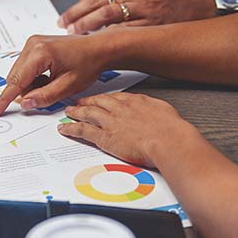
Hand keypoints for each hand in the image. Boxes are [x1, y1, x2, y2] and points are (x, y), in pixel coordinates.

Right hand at [0, 33, 112, 116]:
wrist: (98, 48)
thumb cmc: (88, 63)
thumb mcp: (68, 86)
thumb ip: (45, 96)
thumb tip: (26, 103)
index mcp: (40, 53)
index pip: (16, 81)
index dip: (5, 99)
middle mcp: (32, 44)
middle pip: (15, 77)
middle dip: (26, 91)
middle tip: (48, 94)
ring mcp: (32, 43)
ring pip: (19, 73)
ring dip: (31, 84)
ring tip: (53, 83)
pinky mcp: (34, 45)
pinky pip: (24, 67)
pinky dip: (33, 77)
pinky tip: (49, 77)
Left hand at [58, 0, 218, 33]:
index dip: (82, 2)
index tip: (70, 12)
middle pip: (98, 1)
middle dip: (77, 13)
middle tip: (64, 23)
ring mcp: (144, 7)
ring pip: (107, 15)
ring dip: (87, 25)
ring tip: (74, 32)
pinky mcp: (154, 22)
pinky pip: (126, 30)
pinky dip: (109, 35)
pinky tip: (98, 41)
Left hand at [59, 93, 199, 167]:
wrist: (169, 140)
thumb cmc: (172, 130)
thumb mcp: (165, 111)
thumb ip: (155, 111)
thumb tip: (156, 113)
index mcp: (135, 101)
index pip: (115, 97)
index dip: (104, 99)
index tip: (100, 99)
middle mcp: (120, 109)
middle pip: (99, 102)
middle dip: (87, 102)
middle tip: (78, 102)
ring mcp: (111, 122)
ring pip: (87, 113)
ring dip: (76, 112)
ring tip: (68, 112)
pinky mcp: (105, 137)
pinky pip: (83, 130)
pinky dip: (72, 129)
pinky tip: (65, 129)